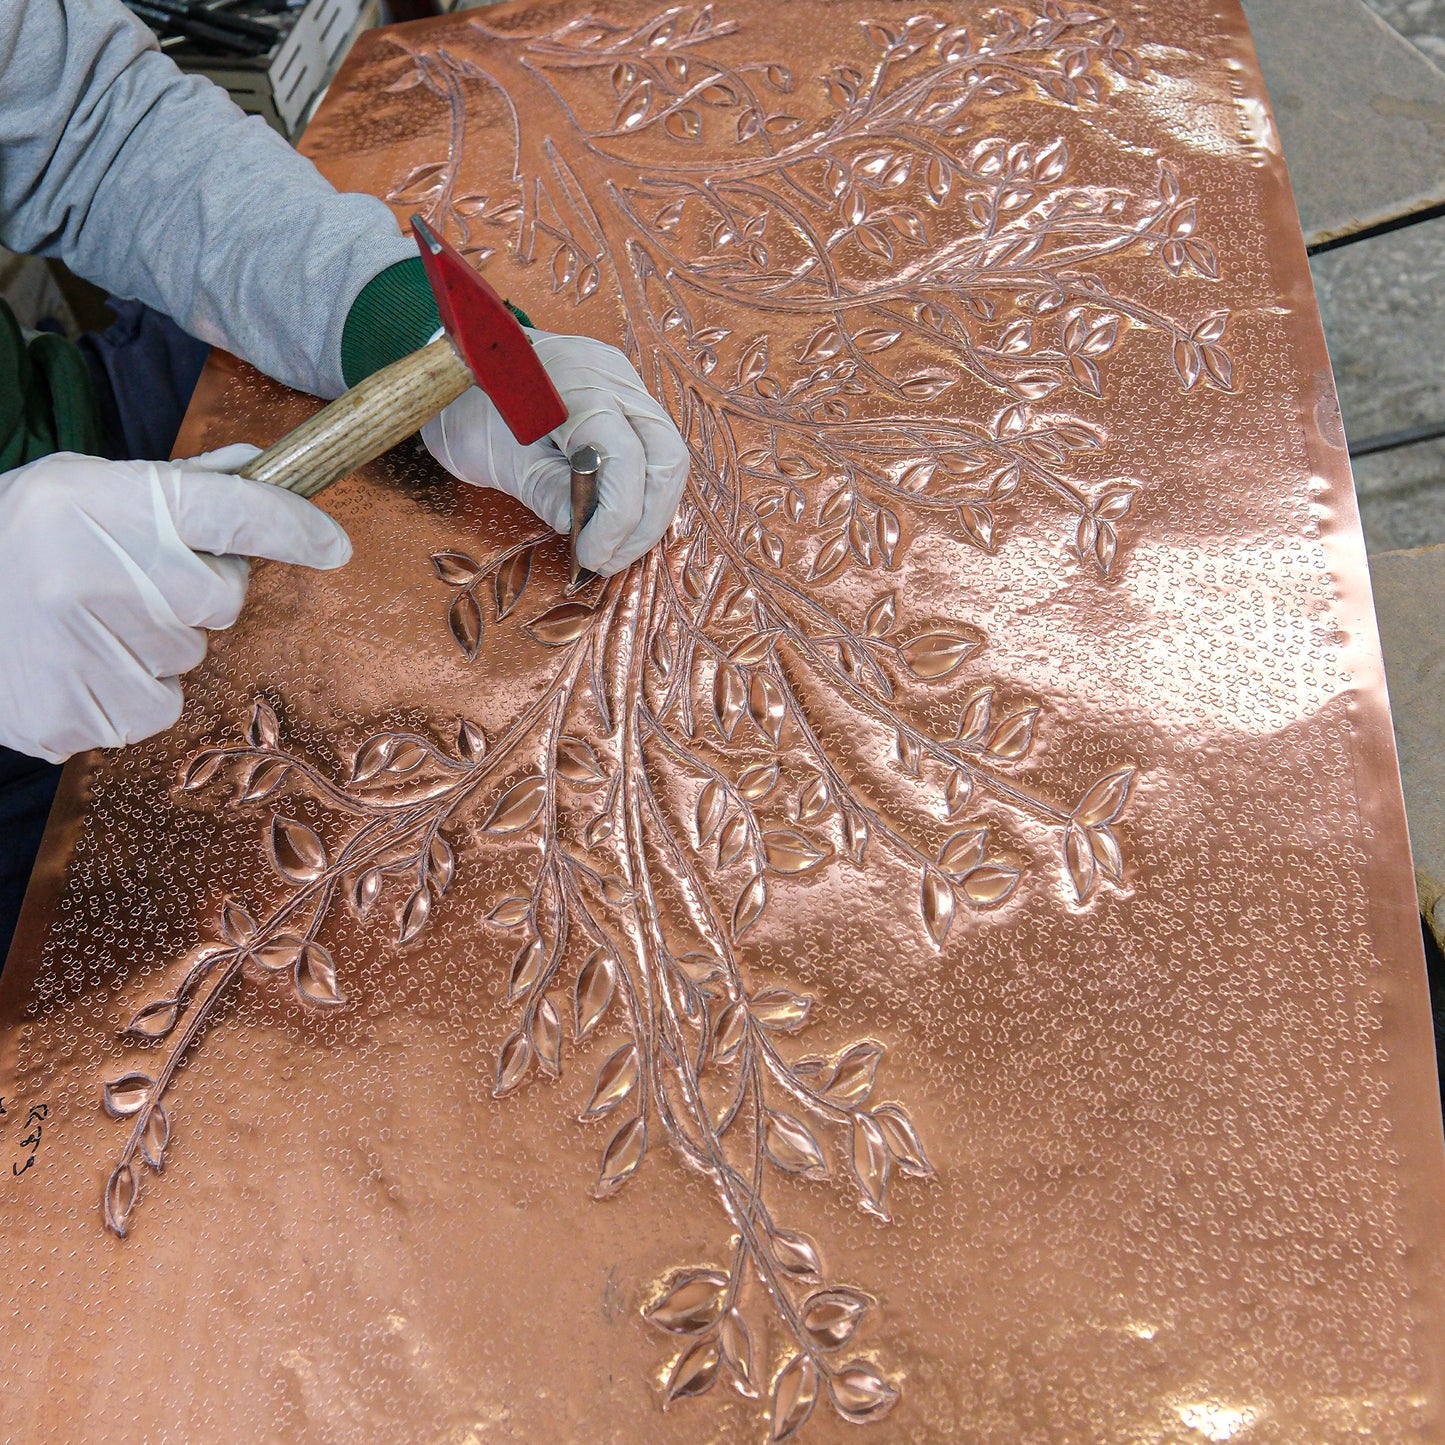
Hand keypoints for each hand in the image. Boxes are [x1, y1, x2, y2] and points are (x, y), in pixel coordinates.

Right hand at [0, 447, 350, 762]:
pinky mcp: (81, 715)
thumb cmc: (14, 540)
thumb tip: (263, 470)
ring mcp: (90, 650)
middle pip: (221, 597)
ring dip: (156, 645)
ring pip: (188, 656)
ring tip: (85, 624)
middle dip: (195, 592)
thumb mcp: (83, 488)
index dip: (292, 527)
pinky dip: (130, 691)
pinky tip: (77, 664)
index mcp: (105, 503)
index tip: (333, 545)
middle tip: (126, 581)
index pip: (233, 512)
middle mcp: (103, 574)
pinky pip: (157, 707)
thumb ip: (179, 487)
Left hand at [421, 329, 688, 575]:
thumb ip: (546, 491)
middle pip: (666, 456)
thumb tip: (583, 529)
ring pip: (669, 456)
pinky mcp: (626, 397)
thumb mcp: (496, 458)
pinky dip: (642, 492)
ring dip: (650, 511)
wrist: (461, 365)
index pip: (625, 457)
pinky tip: (615, 520)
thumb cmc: (467, 407)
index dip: (618, 517)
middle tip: (610, 558)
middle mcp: (612, 376)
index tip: (592, 556)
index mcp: (575, 384)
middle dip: (646, 520)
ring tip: (613, 547)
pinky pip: (654, 449)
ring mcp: (625, 383)